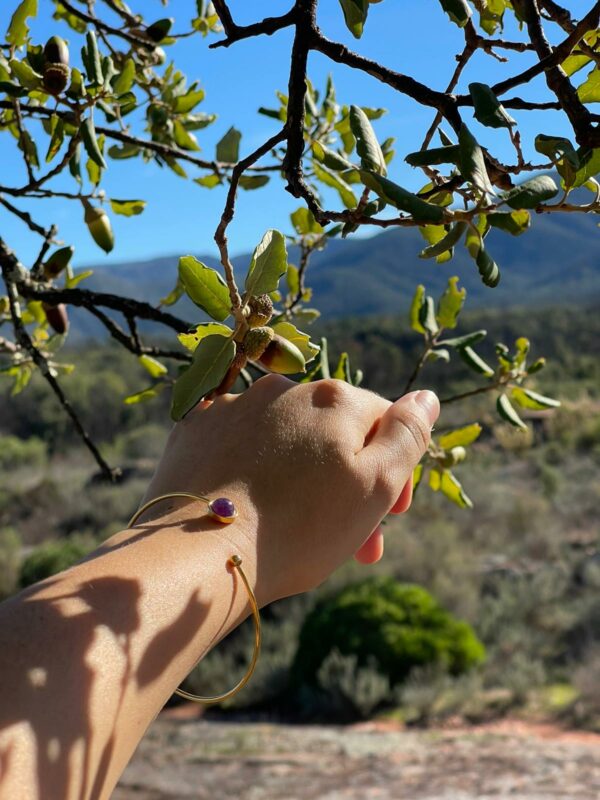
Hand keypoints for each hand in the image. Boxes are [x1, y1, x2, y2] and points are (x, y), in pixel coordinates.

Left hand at [141, 375, 438, 605]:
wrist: (196, 553)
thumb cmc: (298, 529)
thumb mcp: (374, 487)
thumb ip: (407, 435)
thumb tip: (426, 397)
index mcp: (335, 399)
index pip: (383, 421)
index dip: (396, 469)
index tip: (393, 516)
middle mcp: (285, 389)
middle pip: (333, 430)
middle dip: (350, 479)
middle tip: (355, 541)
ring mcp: (235, 405)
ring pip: (287, 438)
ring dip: (303, 474)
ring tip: (299, 529)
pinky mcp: (196, 427)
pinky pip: (240, 441)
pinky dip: (254, 467)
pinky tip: (251, 504)